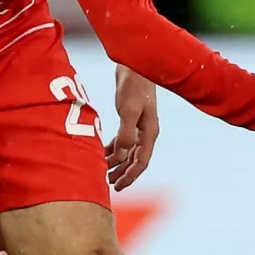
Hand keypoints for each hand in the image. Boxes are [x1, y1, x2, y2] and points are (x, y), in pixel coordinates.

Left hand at [105, 66, 159, 190]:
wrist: (135, 67)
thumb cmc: (134, 87)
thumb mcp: (129, 110)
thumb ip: (126, 133)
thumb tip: (121, 154)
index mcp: (150, 133)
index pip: (141, 161)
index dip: (130, 175)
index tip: (118, 186)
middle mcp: (147, 133)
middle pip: (136, 160)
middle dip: (124, 173)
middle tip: (110, 185)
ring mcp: (140, 127)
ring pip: (129, 152)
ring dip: (118, 163)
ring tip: (105, 173)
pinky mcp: (131, 120)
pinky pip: (123, 141)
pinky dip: (114, 150)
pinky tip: (104, 154)